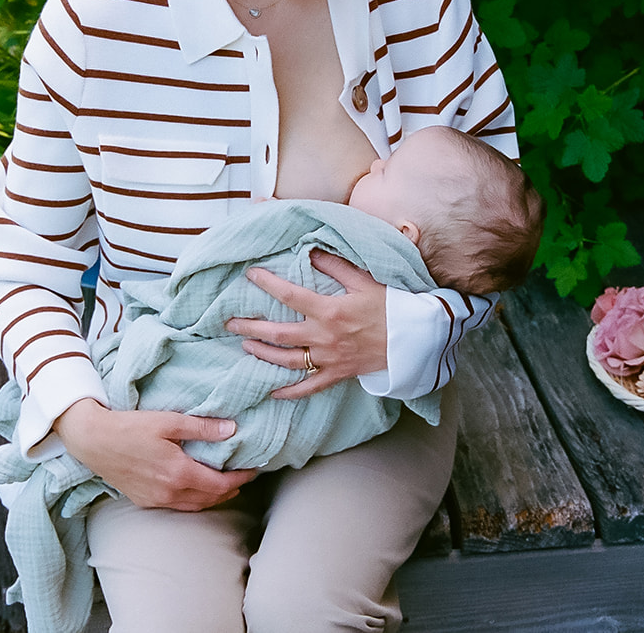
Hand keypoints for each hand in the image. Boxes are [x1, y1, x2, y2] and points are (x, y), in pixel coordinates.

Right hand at [54, 399, 256, 510]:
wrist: (93, 441)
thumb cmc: (130, 427)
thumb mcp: (168, 421)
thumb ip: (202, 428)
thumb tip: (232, 430)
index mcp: (179, 473)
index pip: (220, 484)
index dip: (241, 478)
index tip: (254, 469)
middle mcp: (170, 492)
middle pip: (210, 499)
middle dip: (231, 490)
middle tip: (243, 476)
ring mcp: (156, 500)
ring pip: (194, 506)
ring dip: (213, 498)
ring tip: (225, 485)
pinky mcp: (144, 500)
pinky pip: (177, 506)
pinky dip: (194, 500)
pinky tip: (195, 489)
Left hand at [226, 248, 387, 399]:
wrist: (414, 339)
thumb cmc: (390, 306)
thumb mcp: (364, 279)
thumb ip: (336, 265)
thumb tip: (310, 251)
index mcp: (329, 310)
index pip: (289, 295)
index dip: (267, 283)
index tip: (250, 274)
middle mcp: (325, 337)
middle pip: (278, 334)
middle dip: (250, 327)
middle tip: (229, 322)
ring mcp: (330, 359)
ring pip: (287, 361)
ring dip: (263, 354)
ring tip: (245, 345)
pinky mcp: (338, 374)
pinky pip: (309, 387)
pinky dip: (289, 391)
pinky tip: (272, 391)